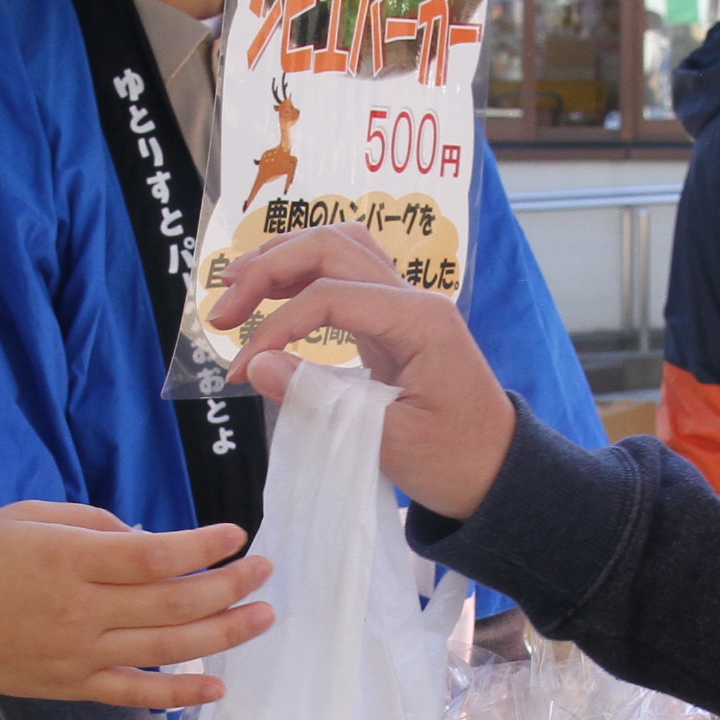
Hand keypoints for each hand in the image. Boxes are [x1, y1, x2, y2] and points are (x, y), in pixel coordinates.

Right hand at [0, 503, 273, 707]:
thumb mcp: (26, 516)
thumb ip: (92, 522)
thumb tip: (149, 539)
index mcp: (69, 560)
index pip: (156, 555)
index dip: (205, 545)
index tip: (236, 533)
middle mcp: (81, 611)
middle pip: (175, 601)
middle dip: (230, 584)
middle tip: (266, 569)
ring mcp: (80, 655)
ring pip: (168, 645)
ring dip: (225, 632)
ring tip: (264, 615)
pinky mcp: (74, 685)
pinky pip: (138, 693)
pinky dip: (181, 692)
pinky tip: (220, 686)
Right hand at [208, 227, 516, 520]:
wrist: (498, 472)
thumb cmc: (455, 461)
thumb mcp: (389, 441)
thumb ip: (321, 400)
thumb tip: (256, 366)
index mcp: (419, 320)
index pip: (329, 297)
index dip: (276, 327)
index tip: (242, 371)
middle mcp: (413, 298)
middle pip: (330, 247)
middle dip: (268, 269)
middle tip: (221, 313)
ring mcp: (404, 304)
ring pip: (337, 249)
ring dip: (283, 259)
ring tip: (235, 288)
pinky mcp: (394, 321)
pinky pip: (345, 277)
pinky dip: (302, 277)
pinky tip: (269, 297)